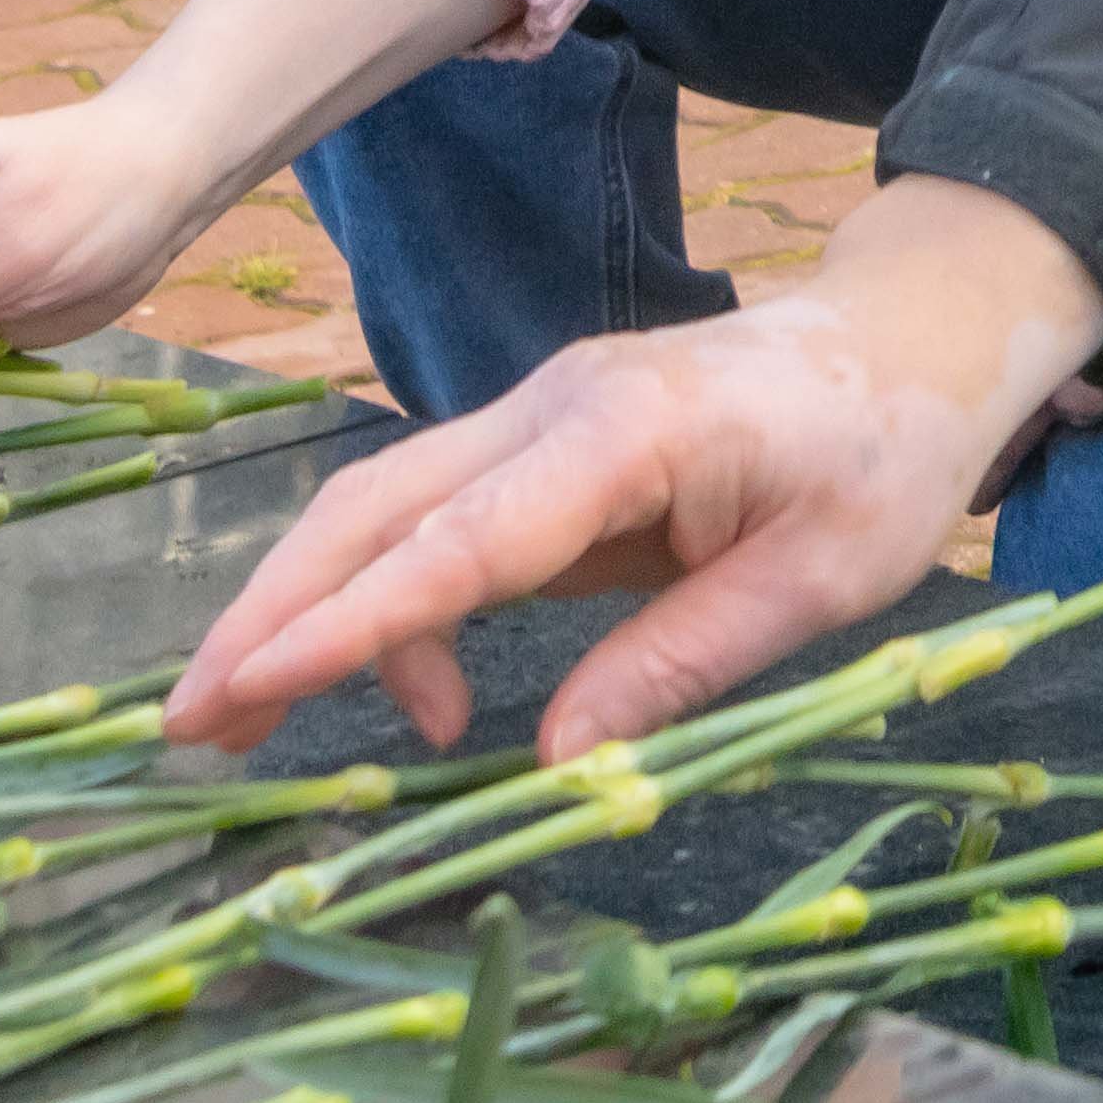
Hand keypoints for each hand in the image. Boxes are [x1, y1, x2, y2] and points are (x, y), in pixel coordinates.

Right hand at [164, 176, 1102, 756]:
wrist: (915, 339)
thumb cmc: (887, 454)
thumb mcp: (826, 577)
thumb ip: (688, 659)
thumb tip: (557, 763)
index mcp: (628, 432)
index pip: (463, 540)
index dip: (355, 623)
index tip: (253, 688)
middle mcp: (554, 408)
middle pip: (375, 507)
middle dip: (272, 614)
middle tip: (187, 725)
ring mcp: (539, 418)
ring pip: (382, 510)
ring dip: (304, 611)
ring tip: (241, 731)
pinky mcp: (544, 449)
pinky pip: (437, 525)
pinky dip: (396, 610)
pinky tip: (430, 704)